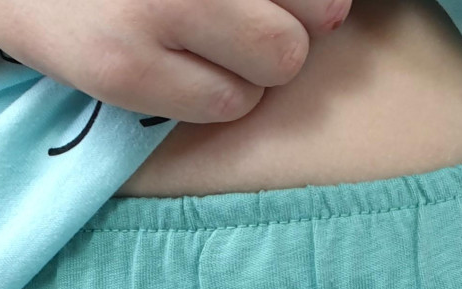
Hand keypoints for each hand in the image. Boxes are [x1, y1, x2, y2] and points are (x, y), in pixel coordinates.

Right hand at [0, 0, 350, 123]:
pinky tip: (176, 70)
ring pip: (276, 66)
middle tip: (233, 23)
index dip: (303, 1)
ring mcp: (151, 8)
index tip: (265, 6)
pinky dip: (217, 97)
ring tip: (202, 44)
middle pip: (304, 22)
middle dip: (284, 31)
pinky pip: (227, 105)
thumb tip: (337, 11)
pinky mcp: (124, 68)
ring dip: (254, 68)